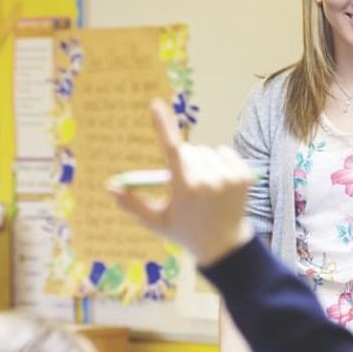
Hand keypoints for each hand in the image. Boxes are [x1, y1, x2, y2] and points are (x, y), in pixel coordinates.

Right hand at [108, 99, 254, 265]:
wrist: (224, 246)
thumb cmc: (184, 231)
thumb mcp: (156, 221)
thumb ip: (132, 204)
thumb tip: (108, 187)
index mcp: (185, 189)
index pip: (171, 150)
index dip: (162, 126)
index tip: (155, 105)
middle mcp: (207, 181)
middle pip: (188, 151)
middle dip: (184, 162)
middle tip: (187, 187)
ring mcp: (228, 177)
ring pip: (206, 151)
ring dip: (202, 163)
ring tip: (205, 188)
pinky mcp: (244, 175)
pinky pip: (225, 152)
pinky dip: (220, 162)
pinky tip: (220, 183)